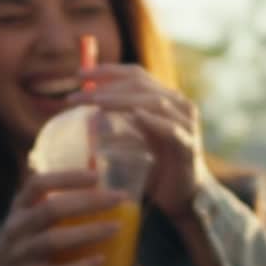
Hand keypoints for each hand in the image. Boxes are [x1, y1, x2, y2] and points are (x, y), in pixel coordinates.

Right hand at [0, 169, 124, 265]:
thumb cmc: (22, 249)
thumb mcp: (27, 224)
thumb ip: (50, 209)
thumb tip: (98, 193)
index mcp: (19, 209)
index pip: (37, 184)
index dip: (66, 178)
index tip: (95, 176)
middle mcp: (16, 228)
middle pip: (51, 209)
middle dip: (88, 202)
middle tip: (118, 199)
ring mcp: (19, 254)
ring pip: (53, 240)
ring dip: (88, 232)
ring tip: (116, 228)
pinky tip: (100, 261)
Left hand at [67, 63, 204, 219]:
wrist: (182, 195)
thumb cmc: (156, 165)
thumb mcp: (133, 139)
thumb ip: (116, 124)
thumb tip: (84, 113)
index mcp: (164, 98)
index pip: (134, 74)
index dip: (107, 71)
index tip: (79, 74)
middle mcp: (177, 104)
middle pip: (140, 83)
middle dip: (107, 86)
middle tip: (77, 95)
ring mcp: (186, 123)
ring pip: (155, 101)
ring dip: (123, 100)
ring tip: (97, 102)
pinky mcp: (188, 146)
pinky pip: (171, 129)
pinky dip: (152, 121)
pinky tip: (135, 116)